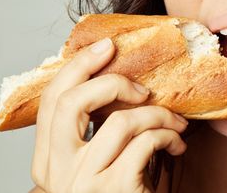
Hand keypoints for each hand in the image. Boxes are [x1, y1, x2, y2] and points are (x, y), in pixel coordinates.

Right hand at [31, 38, 187, 192]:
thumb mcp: (100, 165)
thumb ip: (96, 133)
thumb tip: (118, 81)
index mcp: (48, 161)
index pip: (51, 100)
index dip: (78, 67)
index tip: (106, 48)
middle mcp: (58, 172)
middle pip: (71, 102)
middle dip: (111, 81)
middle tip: (143, 86)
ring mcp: (85, 181)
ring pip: (122, 120)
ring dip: (159, 115)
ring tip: (176, 124)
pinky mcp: (116, 188)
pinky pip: (147, 141)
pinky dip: (169, 135)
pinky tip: (177, 145)